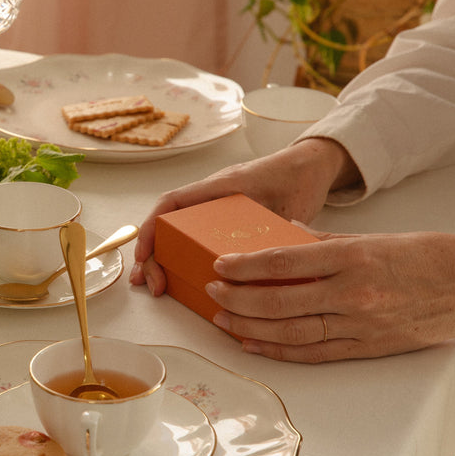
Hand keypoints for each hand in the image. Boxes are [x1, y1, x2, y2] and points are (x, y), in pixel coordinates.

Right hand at [130, 138, 356, 291]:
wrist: (310, 170)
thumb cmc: (295, 178)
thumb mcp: (282, 203)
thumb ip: (269, 227)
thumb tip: (254, 265)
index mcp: (217, 188)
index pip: (171, 204)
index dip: (152, 230)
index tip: (144, 256)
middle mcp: (209, 199)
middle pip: (167, 225)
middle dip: (152, 255)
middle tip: (152, 284)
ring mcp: (214, 211)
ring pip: (178, 234)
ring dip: (163, 260)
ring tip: (157, 286)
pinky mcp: (224, 223)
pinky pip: (195, 239)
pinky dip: (182, 259)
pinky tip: (181, 280)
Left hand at [206, 231, 454, 362]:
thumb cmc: (429, 257)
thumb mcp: (374, 238)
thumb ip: (324, 244)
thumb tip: (282, 241)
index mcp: (354, 259)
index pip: (284, 263)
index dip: (245, 267)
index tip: (219, 265)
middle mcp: (355, 295)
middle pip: (279, 302)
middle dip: (237, 299)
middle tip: (212, 292)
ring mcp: (361, 326)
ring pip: (291, 332)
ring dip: (250, 328)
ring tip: (222, 319)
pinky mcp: (368, 348)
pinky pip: (314, 353)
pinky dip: (279, 350)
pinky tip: (254, 344)